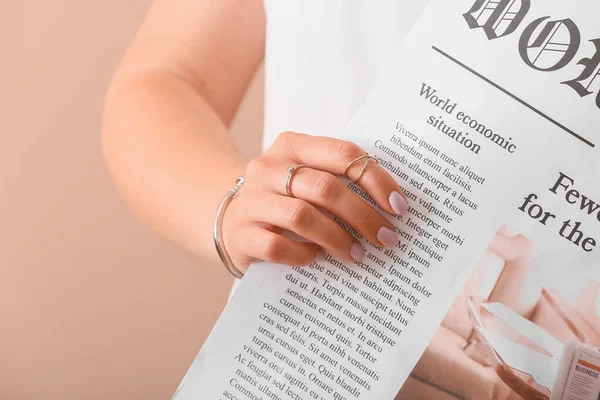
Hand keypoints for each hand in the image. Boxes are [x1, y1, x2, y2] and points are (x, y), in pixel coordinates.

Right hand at [222, 131, 408, 271]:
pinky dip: (304, 255)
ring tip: (358, 253)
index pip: (342, 154)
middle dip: (363, 216)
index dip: (376, 180)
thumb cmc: (284, 197)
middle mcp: (268, 168)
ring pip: (302, 217)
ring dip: (338, 238)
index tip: (398, 207)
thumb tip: (391, 204)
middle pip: (325, 188)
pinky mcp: (242, 234)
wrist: (230, 217)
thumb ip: (339, 178)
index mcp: (292, 145)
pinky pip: (278, 247)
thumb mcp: (306, 175)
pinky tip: (318, 258)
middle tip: (386, 238)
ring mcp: (251, 201)